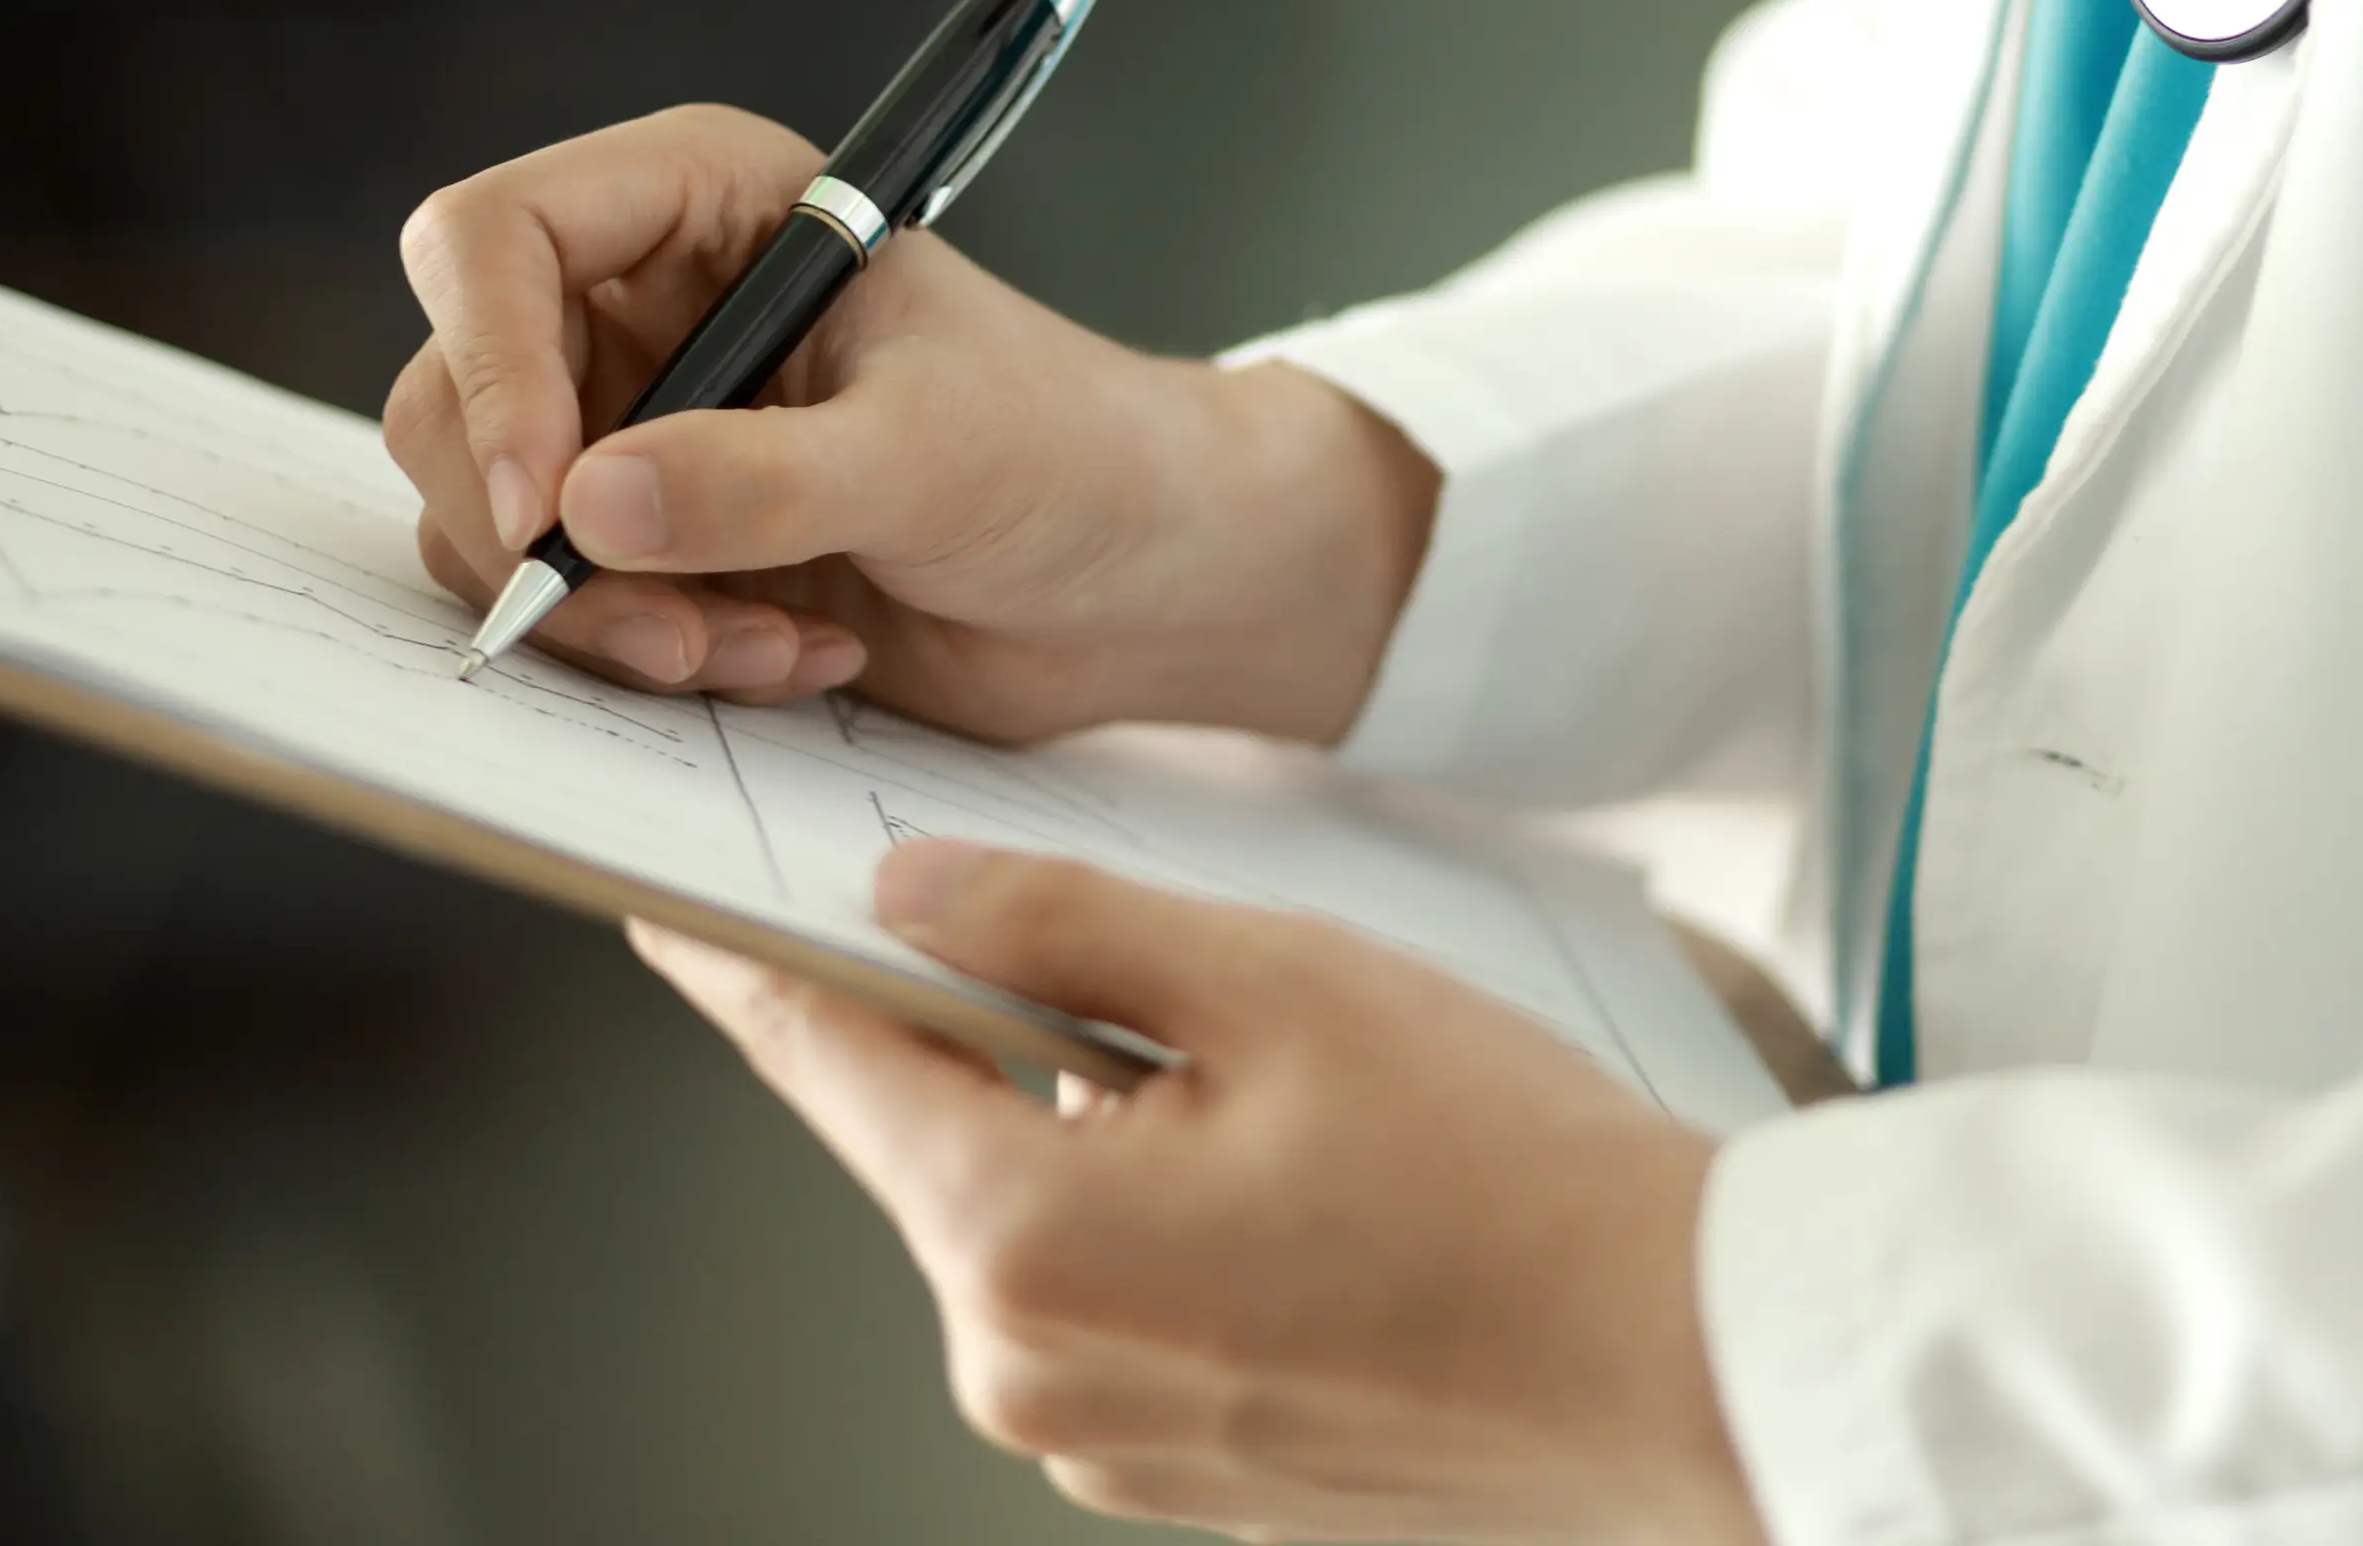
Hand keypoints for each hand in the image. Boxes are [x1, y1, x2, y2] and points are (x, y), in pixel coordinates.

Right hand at [384, 105, 1434, 741]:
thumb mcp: (928, 459)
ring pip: (490, 523)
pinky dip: (652, 657)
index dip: (487, 366)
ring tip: (765, 649)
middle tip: (667, 630)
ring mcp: (638, 423)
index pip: (493, 237)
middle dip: (540, 536)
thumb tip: (585, 504)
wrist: (1142, 578)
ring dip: (608, 619)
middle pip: (454, 396)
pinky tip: (792, 658)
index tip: (540, 506)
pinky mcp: (654, 539)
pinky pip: (565, 607)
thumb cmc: (1071, 457)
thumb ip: (758, 482)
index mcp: (704, 199)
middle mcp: (643, 300)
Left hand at [633, 844, 1766, 1545]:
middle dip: (978, 1023)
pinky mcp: (1178, 1467)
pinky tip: (1289, 1166)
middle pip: (929, 1141)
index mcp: (1026, 1245)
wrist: (1687, 1365)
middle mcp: (1030, 1372)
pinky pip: (1108, 1298)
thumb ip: (1060, 926)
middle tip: (1087, 928)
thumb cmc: (1513, 1178)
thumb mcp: (1277, 983)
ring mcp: (1102, 1440)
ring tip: (1262, 1068)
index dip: (746, 959)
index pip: (826, 1062)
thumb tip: (906, 894)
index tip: (675, 898)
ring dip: (1087, 1118)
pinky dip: (1150, 1207)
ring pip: (1028, 1216)